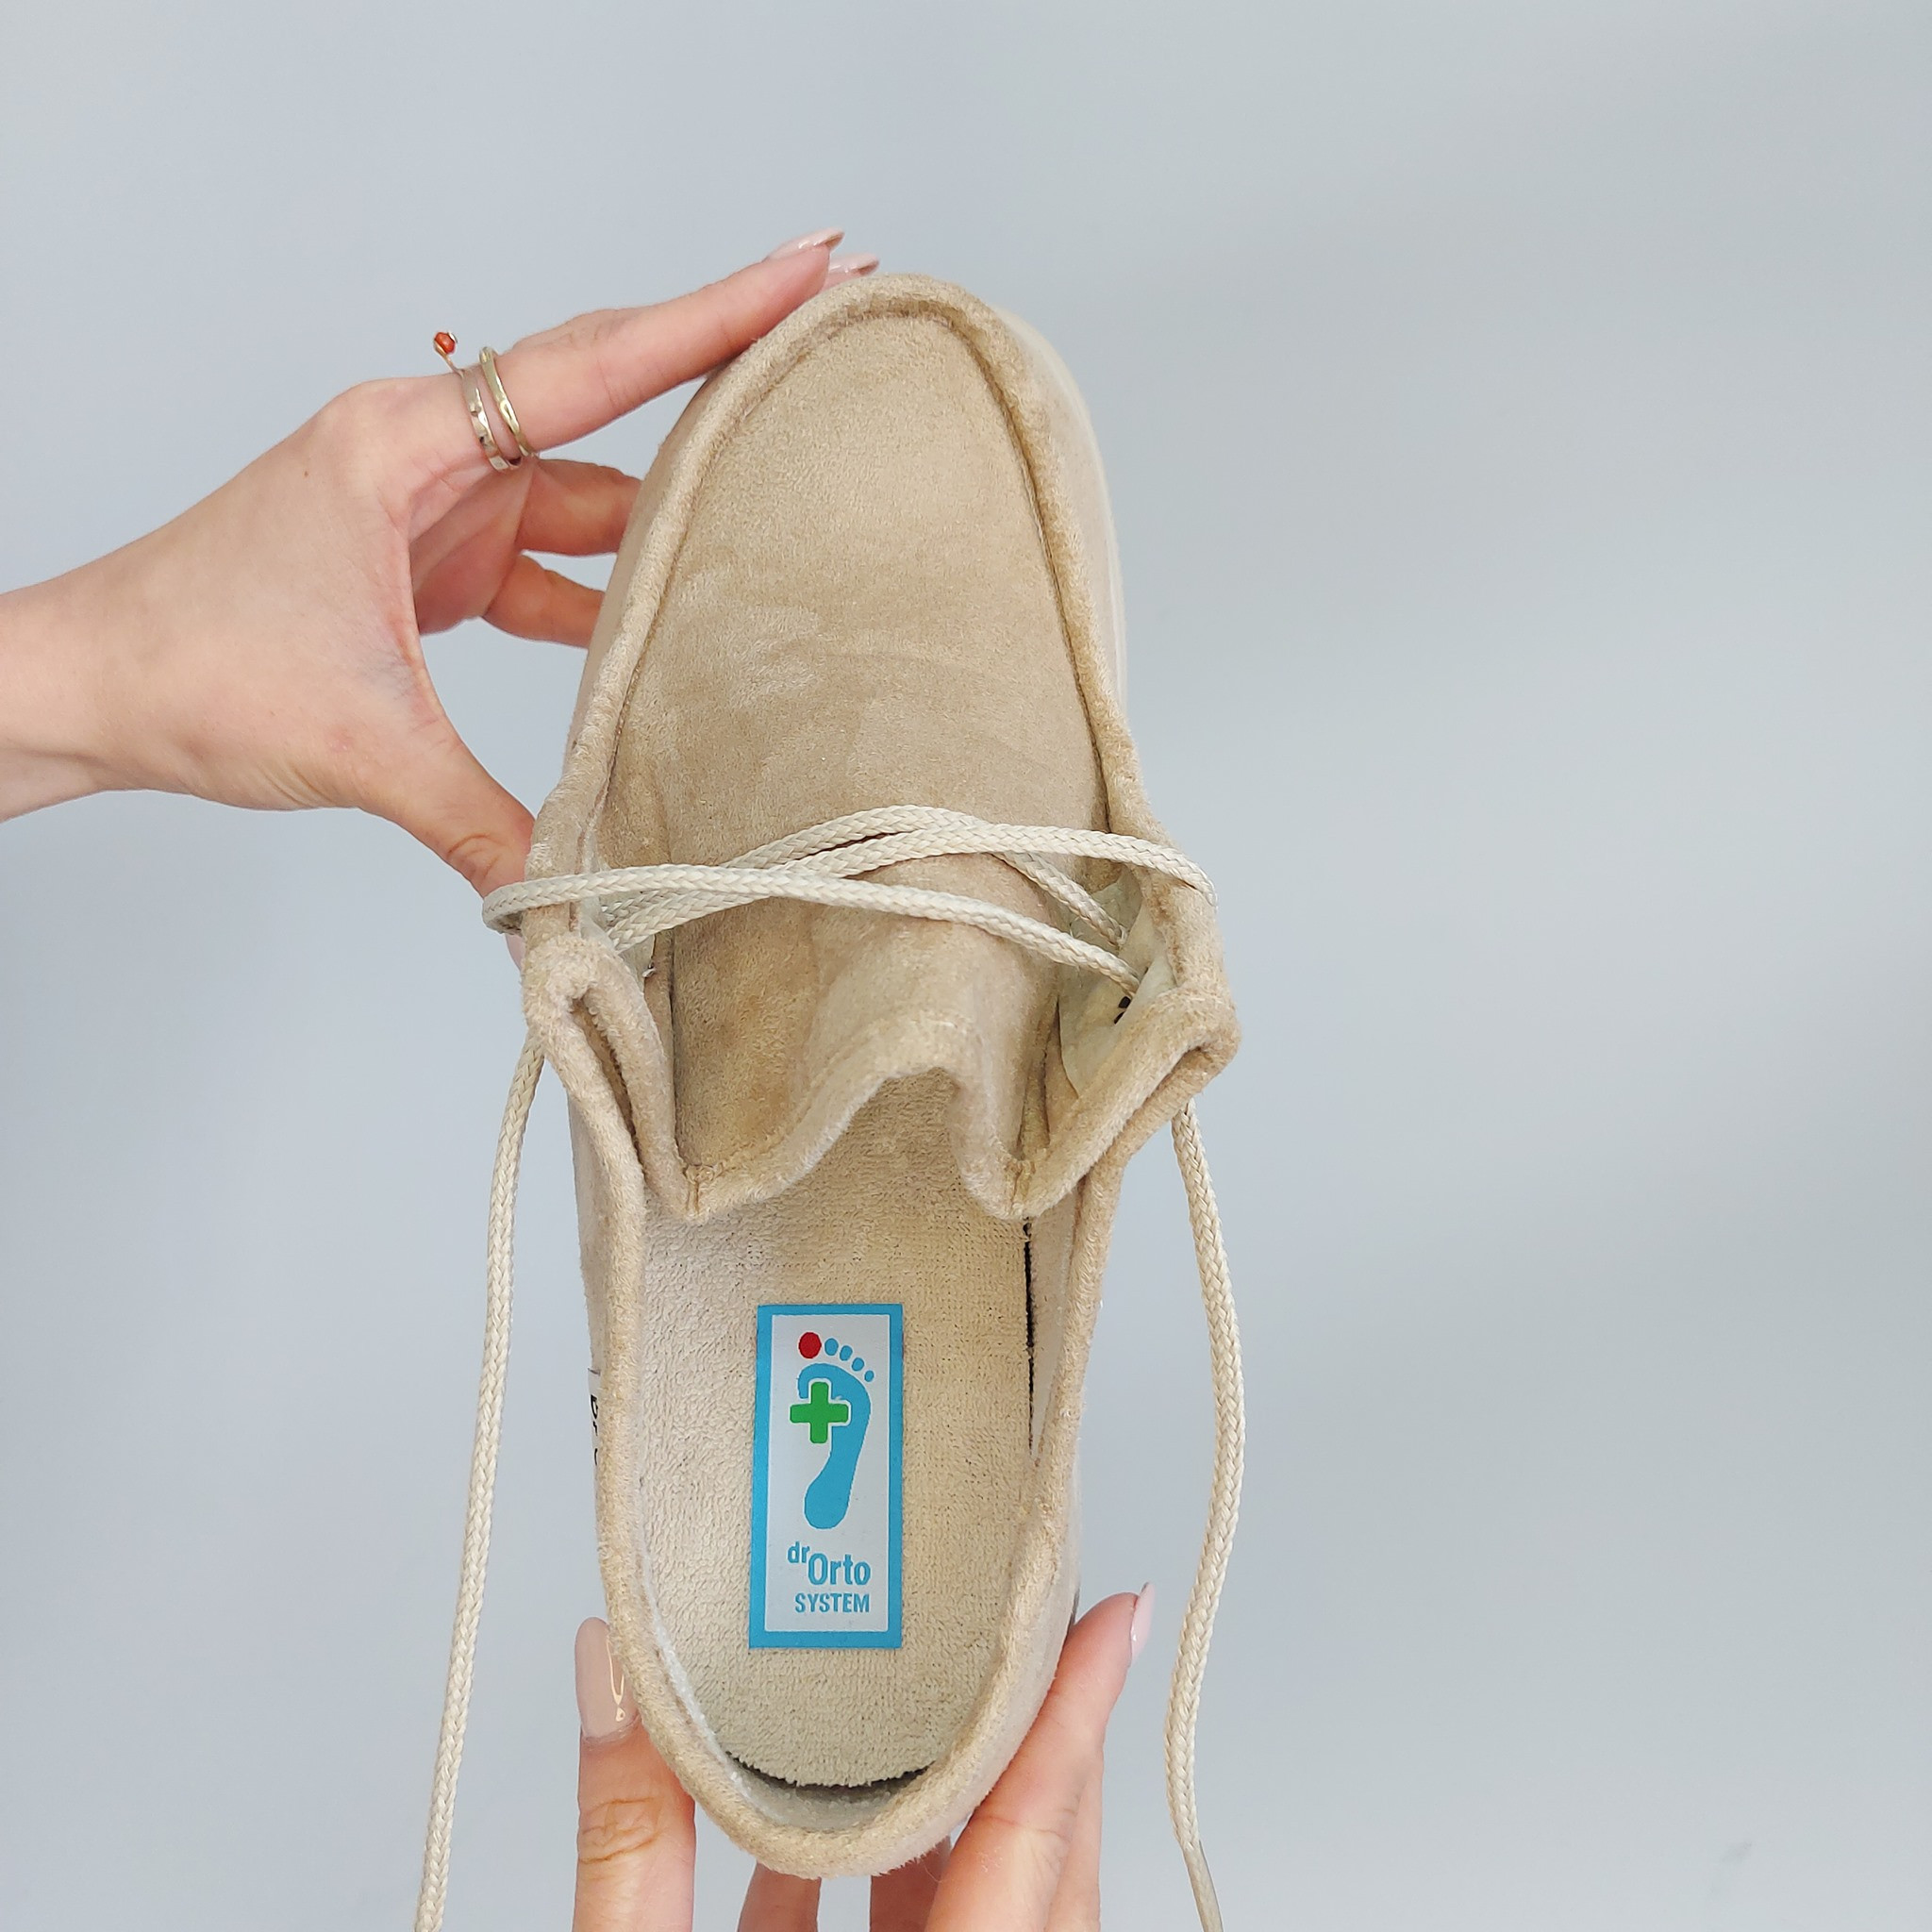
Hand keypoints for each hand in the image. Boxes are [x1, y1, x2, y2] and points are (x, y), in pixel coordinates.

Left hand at [0, 232, 877, 896]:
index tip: (813, 261)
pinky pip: (555, 567)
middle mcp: (432, 454)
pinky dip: (612, 600)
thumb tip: (577, 901)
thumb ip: (482, 821)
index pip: (595, 363)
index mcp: (408, 442)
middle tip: (830, 326)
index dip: (717, 314)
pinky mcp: (437, 563)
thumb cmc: (187, 662)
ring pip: (589, 496)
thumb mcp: (357, 742)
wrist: (94, 686)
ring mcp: (438, 507)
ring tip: (780, 507)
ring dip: (674, 514)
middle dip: (723, 364)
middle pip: (608, 400)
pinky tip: (673, 631)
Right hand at [570, 1591, 1150, 1931]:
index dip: (1074, 1717)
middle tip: (1045, 1624)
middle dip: (1048, 1740)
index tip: (1109, 1619)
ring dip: (975, 1799)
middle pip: (1040, 1867)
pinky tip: (827, 1814)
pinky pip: (920, 1930)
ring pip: (990, 1897)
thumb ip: (628, 1845)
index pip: (1028, 1841)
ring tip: (955, 1690)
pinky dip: (893, 1864)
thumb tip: (616, 1676)